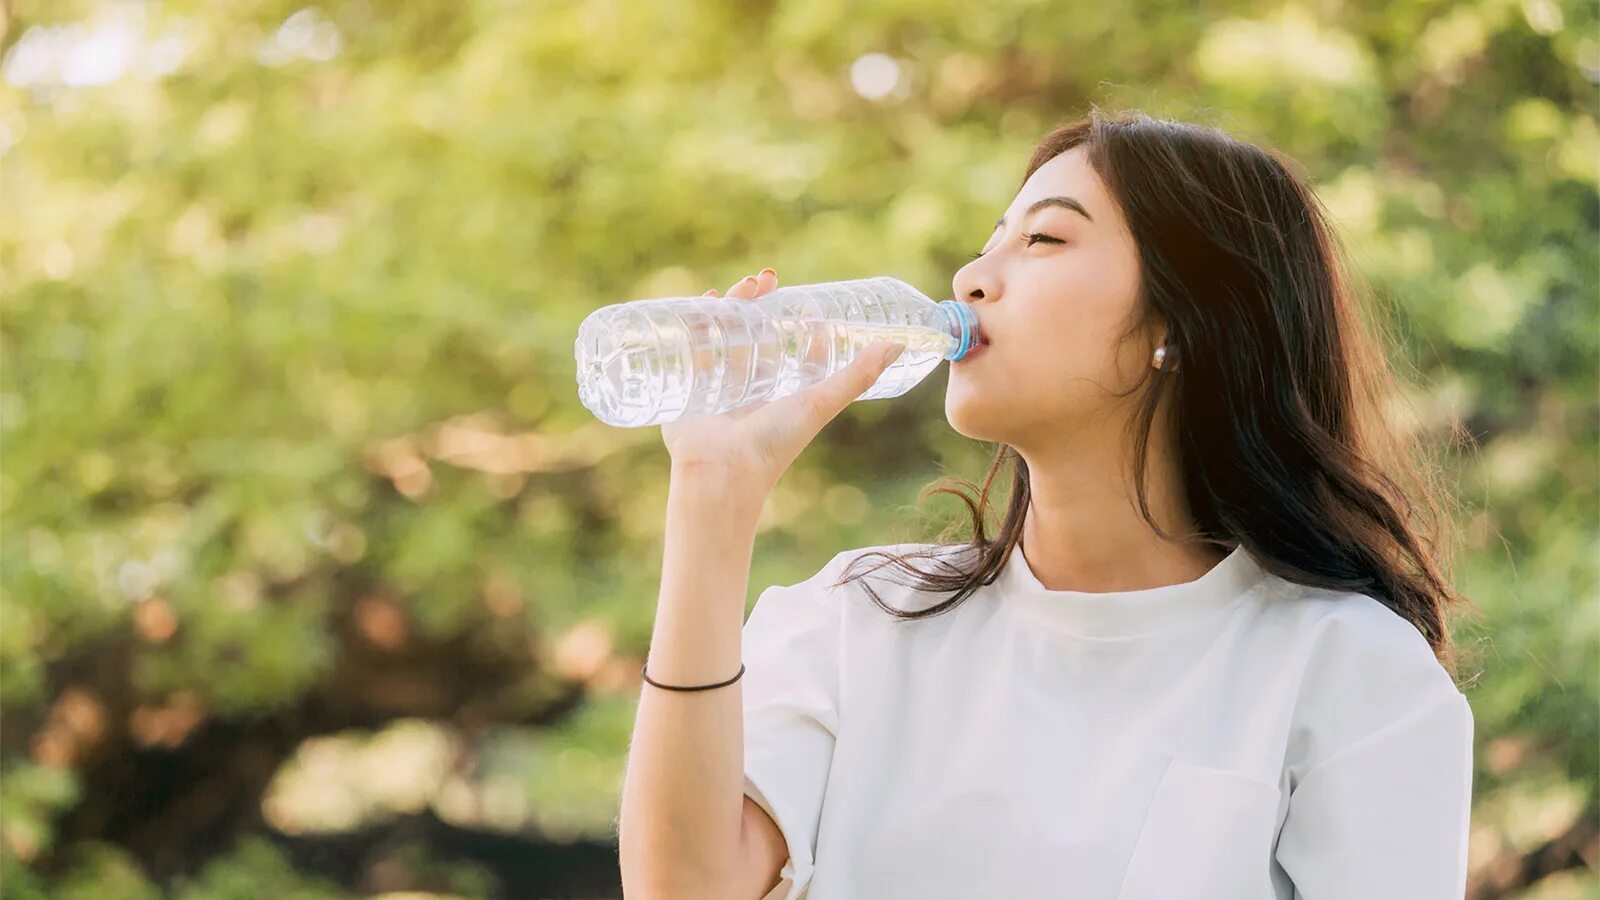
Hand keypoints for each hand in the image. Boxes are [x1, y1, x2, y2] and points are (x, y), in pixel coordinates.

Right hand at [660, 267, 905, 497]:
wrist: (722, 471)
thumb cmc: (775, 442)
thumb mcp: (821, 401)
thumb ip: (859, 375)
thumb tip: (900, 343)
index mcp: (787, 395)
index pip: (800, 353)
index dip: (806, 326)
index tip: (808, 300)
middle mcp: (757, 390)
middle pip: (761, 336)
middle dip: (763, 304)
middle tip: (766, 279)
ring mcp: (724, 388)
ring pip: (729, 337)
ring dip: (734, 306)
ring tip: (743, 284)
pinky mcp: (694, 388)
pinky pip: (695, 349)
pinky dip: (697, 322)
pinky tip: (703, 300)